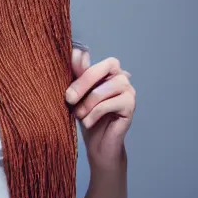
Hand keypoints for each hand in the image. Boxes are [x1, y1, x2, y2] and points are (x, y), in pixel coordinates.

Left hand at [66, 47, 135, 170]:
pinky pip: (108, 105)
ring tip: (78, 115)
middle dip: (82, 84)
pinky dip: (94, 114)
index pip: (94, 61)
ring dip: (87, 104)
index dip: (80, 71)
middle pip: (101, 70)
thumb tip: (77, 52)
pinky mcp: (131, 105)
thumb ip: (78, 73)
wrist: (99, 146)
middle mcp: (121, 75)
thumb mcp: (78, 93)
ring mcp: (129, 90)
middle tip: (68, 99)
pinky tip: (88, 123)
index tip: (67, 86)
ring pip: (103, 90)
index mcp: (108, 69)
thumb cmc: (87, 116)